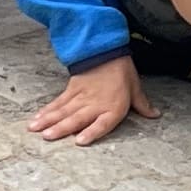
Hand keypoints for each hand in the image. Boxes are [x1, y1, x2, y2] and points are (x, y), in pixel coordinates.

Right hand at [32, 57, 152, 144]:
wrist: (106, 48)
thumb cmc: (122, 70)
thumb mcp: (135, 87)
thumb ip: (142, 104)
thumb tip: (155, 115)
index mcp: (113, 107)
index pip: (101, 123)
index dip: (91, 132)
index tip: (78, 142)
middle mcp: (94, 104)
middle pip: (76, 118)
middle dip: (60, 128)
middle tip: (47, 137)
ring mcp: (80, 97)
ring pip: (63, 110)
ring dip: (48, 120)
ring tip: (35, 129)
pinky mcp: (71, 89)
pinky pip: (58, 102)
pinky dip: (47, 110)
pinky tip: (38, 117)